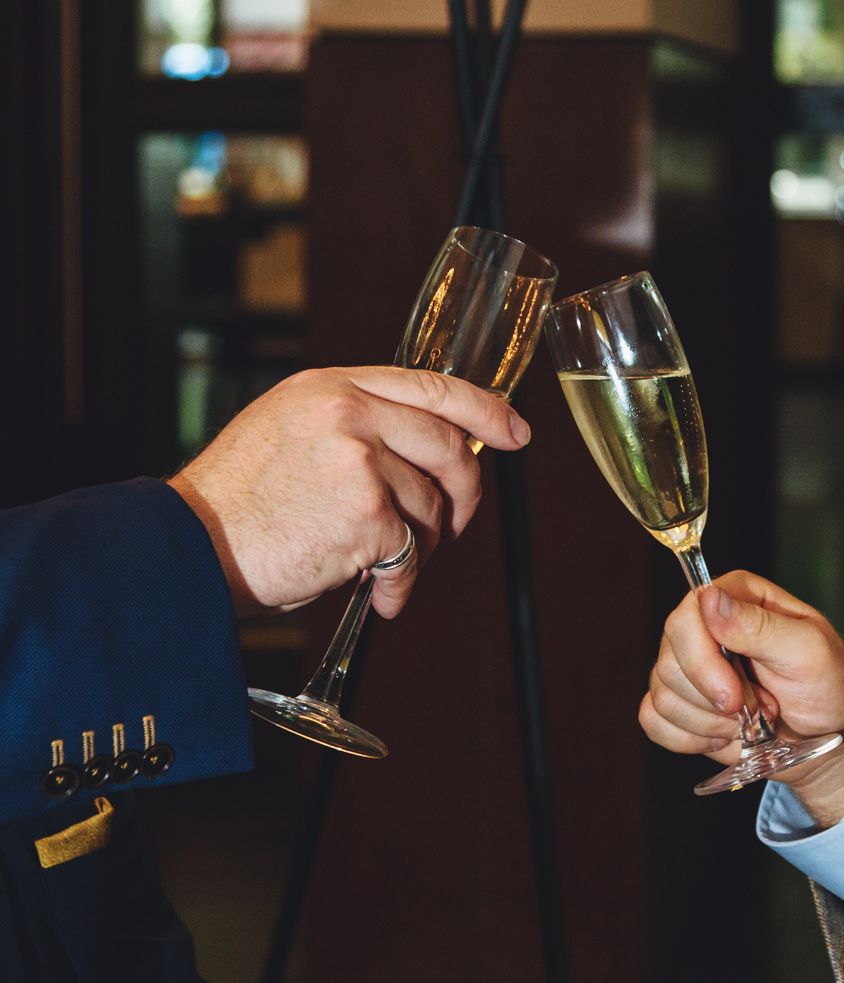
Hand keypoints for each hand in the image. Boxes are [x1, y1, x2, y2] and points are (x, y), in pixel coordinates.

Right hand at [169, 366, 529, 620]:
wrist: (188, 547)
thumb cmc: (236, 502)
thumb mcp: (287, 430)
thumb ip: (349, 425)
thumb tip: (419, 453)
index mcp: (332, 387)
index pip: (431, 385)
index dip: (484, 409)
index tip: (516, 431)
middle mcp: (349, 412)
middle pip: (448, 447)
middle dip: (463, 494)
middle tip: (453, 525)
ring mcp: (359, 460)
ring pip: (431, 506)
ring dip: (422, 549)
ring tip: (389, 570)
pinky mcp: (365, 514)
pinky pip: (411, 554)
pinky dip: (403, 585)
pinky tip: (383, 596)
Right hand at [639, 571, 843, 826]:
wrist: (833, 741)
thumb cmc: (830, 688)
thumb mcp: (809, 652)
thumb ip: (759, 625)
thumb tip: (709, 600)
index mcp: (735, 598)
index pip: (686, 617)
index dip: (703, 661)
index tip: (737, 696)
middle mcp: (705, 627)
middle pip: (669, 661)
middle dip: (714, 700)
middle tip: (759, 710)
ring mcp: (689, 666)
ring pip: (662, 694)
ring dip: (710, 722)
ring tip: (751, 723)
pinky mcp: (681, 704)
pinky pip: (654, 720)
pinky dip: (689, 739)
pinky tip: (724, 736)